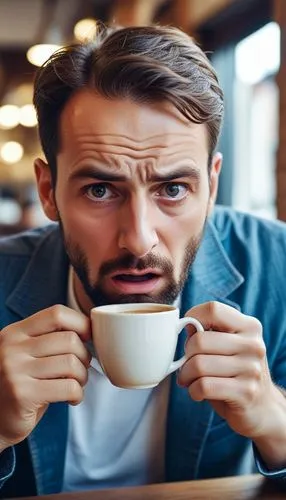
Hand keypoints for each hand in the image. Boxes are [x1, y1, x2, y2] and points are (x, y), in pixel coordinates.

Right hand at [0, 305, 90, 451]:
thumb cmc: (21, 385)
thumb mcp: (27, 354)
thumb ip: (48, 339)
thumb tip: (90, 328)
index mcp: (15, 332)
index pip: (56, 314)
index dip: (80, 323)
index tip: (88, 336)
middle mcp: (12, 348)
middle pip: (69, 339)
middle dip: (85, 355)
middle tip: (81, 369)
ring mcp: (15, 370)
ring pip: (71, 363)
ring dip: (83, 376)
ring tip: (76, 384)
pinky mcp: (22, 394)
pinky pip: (68, 387)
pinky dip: (77, 394)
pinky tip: (71, 398)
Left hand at [177, 301, 281, 439]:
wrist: (261, 406)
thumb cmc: (234, 372)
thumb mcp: (227, 345)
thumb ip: (207, 332)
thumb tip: (183, 324)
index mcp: (249, 326)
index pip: (213, 310)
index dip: (193, 316)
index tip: (188, 331)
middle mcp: (253, 345)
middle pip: (200, 341)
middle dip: (185, 355)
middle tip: (187, 364)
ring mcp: (252, 369)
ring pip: (198, 365)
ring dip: (186, 375)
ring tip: (189, 379)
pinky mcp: (246, 392)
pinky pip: (204, 386)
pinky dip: (193, 391)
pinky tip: (198, 392)